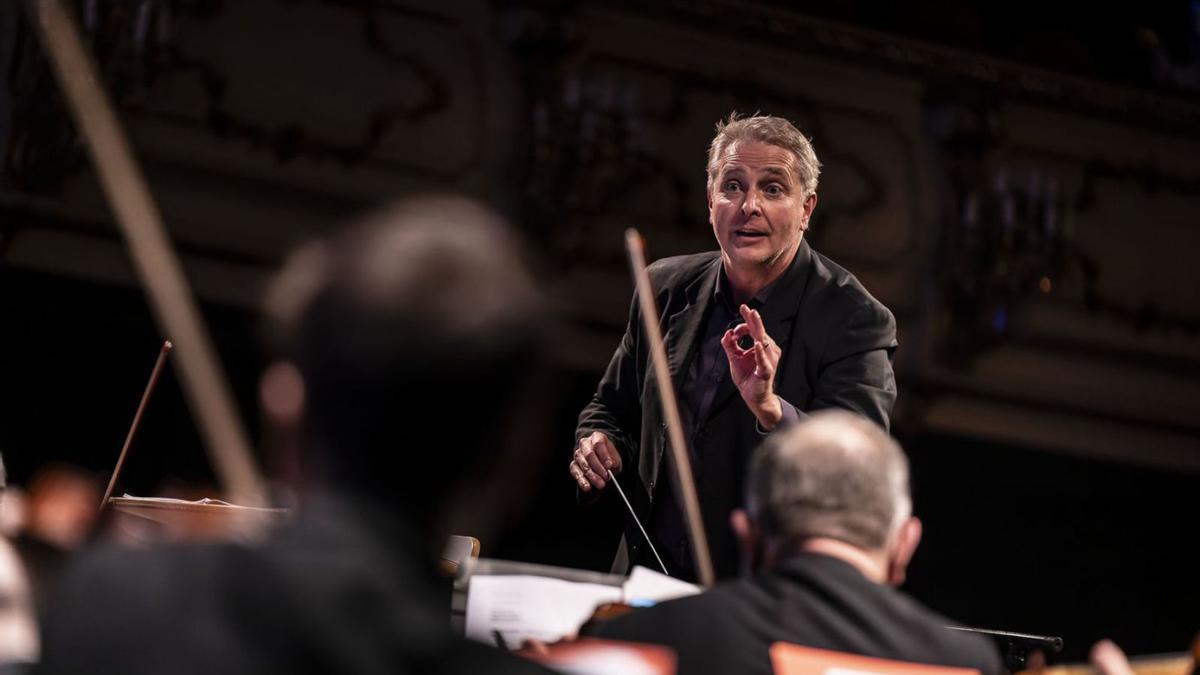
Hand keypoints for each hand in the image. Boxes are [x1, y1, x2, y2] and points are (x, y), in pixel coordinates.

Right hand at [569, 431, 621, 491]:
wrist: (603, 462)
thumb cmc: (609, 459)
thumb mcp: (615, 458)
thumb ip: (613, 461)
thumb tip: (608, 467)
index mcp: (596, 437)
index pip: (598, 443)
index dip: (604, 455)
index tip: (609, 465)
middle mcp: (585, 444)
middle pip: (589, 454)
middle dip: (598, 467)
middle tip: (606, 477)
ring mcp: (578, 454)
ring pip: (583, 464)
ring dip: (592, 475)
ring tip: (601, 484)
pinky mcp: (573, 465)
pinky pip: (576, 472)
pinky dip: (582, 480)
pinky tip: (588, 487)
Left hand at [720, 304, 782, 429]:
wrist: (753, 396)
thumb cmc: (747, 376)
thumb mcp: (734, 358)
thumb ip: (730, 346)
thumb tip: (726, 333)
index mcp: (760, 346)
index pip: (754, 330)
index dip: (745, 323)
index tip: (735, 324)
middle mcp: (768, 350)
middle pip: (760, 332)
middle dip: (753, 319)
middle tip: (747, 308)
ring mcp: (768, 360)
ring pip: (763, 342)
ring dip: (755, 330)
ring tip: (752, 318)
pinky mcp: (766, 371)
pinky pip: (763, 360)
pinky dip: (760, 353)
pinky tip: (757, 344)